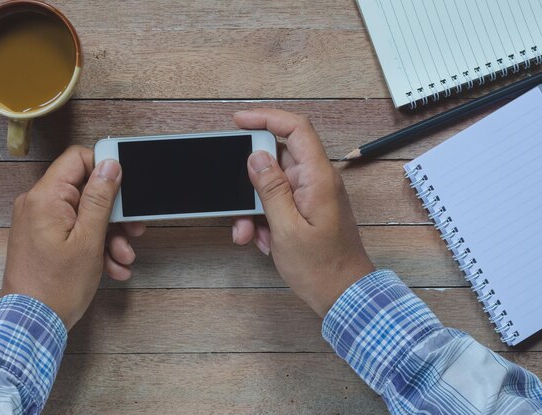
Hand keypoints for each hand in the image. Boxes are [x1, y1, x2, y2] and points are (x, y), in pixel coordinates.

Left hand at [0, 146, 144, 329]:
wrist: (31, 324)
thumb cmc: (56, 287)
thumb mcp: (89, 239)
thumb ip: (100, 198)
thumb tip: (110, 165)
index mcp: (46, 197)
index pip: (78, 158)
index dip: (105, 168)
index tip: (125, 187)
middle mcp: (38, 204)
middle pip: (85, 189)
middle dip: (113, 212)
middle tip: (133, 230)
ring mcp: (40, 222)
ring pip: (84, 214)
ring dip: (109, 235)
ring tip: (123, 258)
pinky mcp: (44, 238)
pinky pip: (74, 231)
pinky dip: (95, 245)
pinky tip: (112, 266)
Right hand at [232, 109, 374, 316]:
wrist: (343, 295)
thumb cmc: (321, 267)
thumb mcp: (286, 228)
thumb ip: (270, 189)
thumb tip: (256, 157)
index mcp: (318, 178)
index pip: (296, 129)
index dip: (266, 118)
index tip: (239, 122)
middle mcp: (317, 181)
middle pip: (277, 161)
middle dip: (252, 183)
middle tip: (239, 208)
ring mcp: (313, 195)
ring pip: (273, 186)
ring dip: (256, 209)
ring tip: (252, 234)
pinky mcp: (308, 210)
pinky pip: (279, 203)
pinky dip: (266, 220)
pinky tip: (266, 241)